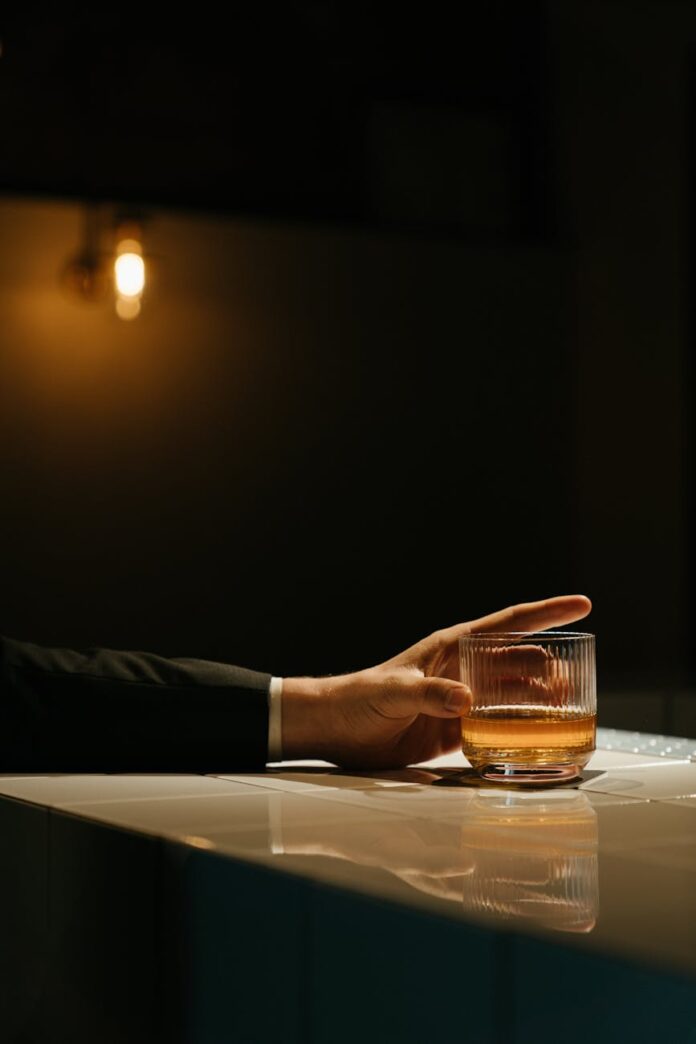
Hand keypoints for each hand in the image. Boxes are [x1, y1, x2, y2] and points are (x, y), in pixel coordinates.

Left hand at [281, 594, 591, 766]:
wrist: (336, 728)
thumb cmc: (359, 698)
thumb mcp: (394, 692)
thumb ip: (429, 695)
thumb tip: (468, 701)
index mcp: (453, 647)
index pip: (510, 624)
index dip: (548, 612)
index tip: (583, 606)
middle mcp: (464, 670)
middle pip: (521, 663)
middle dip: (554, 670)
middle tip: (578, 687)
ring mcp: (462, 700)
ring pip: (515, 697)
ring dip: (542, 704)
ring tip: (570, 716)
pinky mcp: (456, 730)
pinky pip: (497, 729)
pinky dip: (519, 734)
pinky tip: (537, 743)